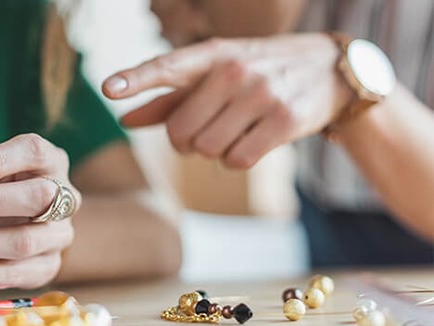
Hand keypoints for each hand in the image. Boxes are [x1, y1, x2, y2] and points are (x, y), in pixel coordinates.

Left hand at [102, 34, 351, 167]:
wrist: (327, 69)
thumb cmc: (257, 73)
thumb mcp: (214, 74)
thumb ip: (169, 97)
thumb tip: (124, 118)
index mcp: (212, 54)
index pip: (167, 66)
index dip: (136, 79)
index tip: (109, 89)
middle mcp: (234, 70)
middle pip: (182, 131)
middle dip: (185, 141)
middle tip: (202, 131)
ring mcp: (261, 94)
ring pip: (208, 149)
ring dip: (214, 150)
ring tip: (234, 130)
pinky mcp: (284, 120)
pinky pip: (237, 160)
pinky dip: (236, 159)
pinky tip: (251, 140)